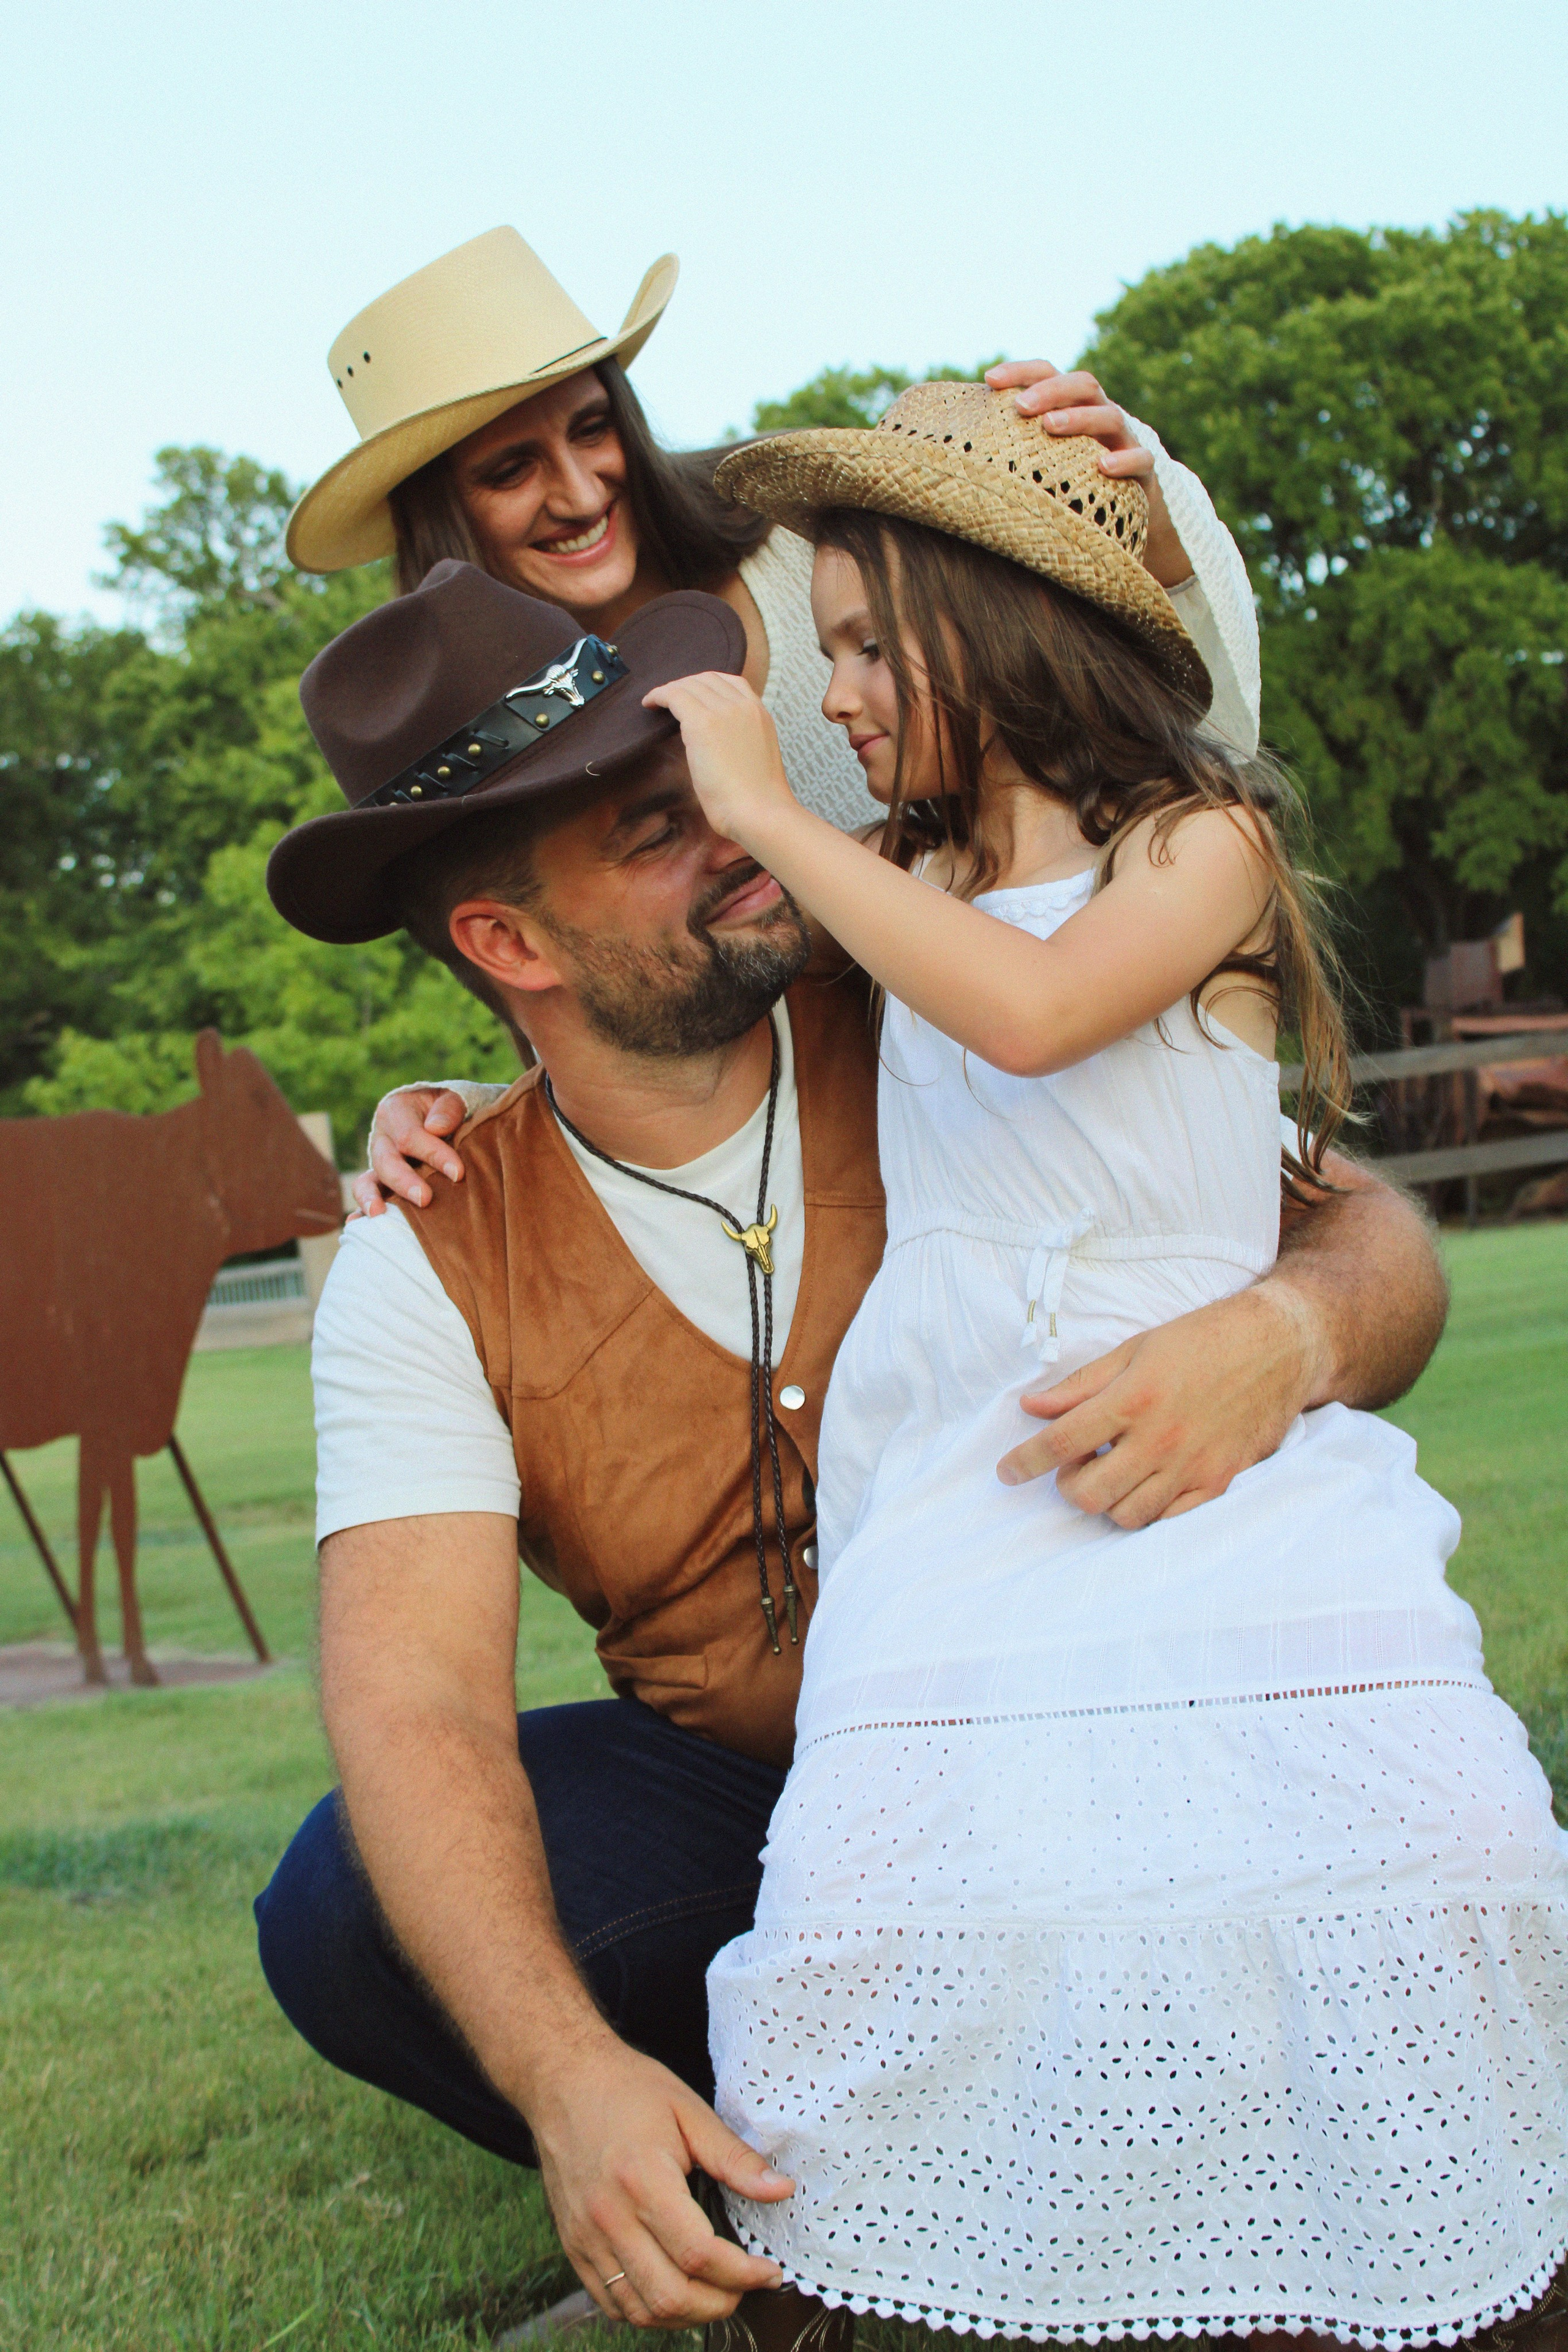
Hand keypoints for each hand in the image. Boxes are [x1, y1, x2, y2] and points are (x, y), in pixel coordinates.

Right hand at [351, 1087, 469, 1216]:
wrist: (434, 1117)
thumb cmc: (446, 1110)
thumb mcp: (451, 1099)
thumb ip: (448, 1109)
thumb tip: (436, 1128)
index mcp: (396, 1112)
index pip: (410, 1136)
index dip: (434, 1154)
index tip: (458, 1173)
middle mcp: (381, 1138)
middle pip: (386, 1161)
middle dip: (404, 1182)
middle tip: (425, 1199)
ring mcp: (378, 1162)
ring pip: (367, 1180)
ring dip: (371, 1198)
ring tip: (378, 1214)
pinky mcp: (379, 1181)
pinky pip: (367, 1196)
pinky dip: (360, 1210)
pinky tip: (356, 1223)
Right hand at [530, 2037, 792, 2327]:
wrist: (563, 2081)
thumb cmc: (629, 2090)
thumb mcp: (689, 2111)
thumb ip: (735, 2158)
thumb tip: (782, 2190)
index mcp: (642, 2179)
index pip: (697, 2254)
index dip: (741, 2274)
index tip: (768, 2272)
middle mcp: (609, 2217)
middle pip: (669, 2295)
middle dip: (719, 2304)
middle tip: (746, 2286)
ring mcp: (586, 2237)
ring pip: (639, 2310)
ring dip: (685, 2315)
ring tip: (716, 2294)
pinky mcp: (573, 2246)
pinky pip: (611, 2303)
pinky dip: (647, 2311)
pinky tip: (674, 2291)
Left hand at [643, 671, 797, 849]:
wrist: (760, 811)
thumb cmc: (756, 800)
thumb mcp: (753, 758)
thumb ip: (738, 741)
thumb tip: (712, 745)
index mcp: (760, 714)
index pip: (732, 682)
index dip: (706, 685)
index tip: (692, 696)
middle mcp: (743, 705)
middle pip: (708, 679)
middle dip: (686, 686)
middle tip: (669, 700)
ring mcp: (724, 711)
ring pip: (689, 685)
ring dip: (671, 691)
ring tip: (657, 703)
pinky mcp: (702, 722)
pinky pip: (674, 695)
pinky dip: (658, 695)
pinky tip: (649, 704)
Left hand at [985, 361, 1191, 588]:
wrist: (1129, 515)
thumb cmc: (1070, 482)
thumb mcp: (1041, 459)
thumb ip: (1011, 445)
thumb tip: (950, 445)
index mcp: (1071, 405)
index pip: (1048, 373)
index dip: (1021, 371)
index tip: (989, 379)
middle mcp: (1099, 414)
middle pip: (1082, 384)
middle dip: (1050, 391)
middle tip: (1021, 406)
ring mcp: (1124, 441)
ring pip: (1110, 417)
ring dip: (1078, 418)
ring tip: (1050, 426)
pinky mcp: (1145, 474)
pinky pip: (1141, 461)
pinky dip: (1124, 460)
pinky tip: (1102, 467)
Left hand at [996, 1280, 1320, 1525]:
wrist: (1278, 1346)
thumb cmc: (1202, 1340)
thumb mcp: (1134, 1349)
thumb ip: (1080, 1385)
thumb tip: (1031, 1408)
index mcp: (1133, 1399)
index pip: (1060, 1444)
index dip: (1024, 1462)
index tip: (1006, 1472)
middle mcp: (1160, 1438)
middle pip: (1089, 1493)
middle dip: (1068, 1485)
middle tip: (1075, 1464)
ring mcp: (1192, 1466)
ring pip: (1126, 1514)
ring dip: (1106, 1500)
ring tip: (1111, 1471)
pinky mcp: (1220, 1482)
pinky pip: (1169, 1520)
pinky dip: (1146, 1510)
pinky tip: (1144, 1484)